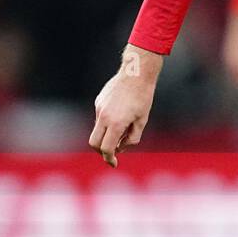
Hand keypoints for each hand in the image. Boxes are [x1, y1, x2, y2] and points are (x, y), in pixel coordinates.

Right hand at [88, 45, 162, 166]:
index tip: (114, 163)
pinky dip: (107, 123)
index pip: (106, 148)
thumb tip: (121, 148)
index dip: (109, 159)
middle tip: (113, 152)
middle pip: (94, 142)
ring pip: (97, 129)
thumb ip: (132, 138)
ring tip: (124, 127)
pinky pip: (100, 117)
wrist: (136, 73)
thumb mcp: (142, 120)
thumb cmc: (143, 97)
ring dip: (106, 135)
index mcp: (116, 123)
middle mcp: (104, 117)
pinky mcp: (98, 101)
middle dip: (101, 151)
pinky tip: (121, 113)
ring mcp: (99, 108)